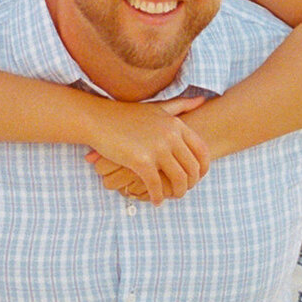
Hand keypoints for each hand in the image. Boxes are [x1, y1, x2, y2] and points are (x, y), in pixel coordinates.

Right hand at [81, 97, 209, 203]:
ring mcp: (156, 148)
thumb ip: (180, 105)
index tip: (197, 177)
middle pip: (192, 168)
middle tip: (182, 190)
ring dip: (177, 192)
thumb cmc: (126, 115)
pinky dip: (158, 197)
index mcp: (176, 125)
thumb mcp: (157, 108)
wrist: (98, 119)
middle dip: (190, 183)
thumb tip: (202, 101)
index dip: (203, 168)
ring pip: (178, 179)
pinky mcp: (141, 161)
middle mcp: (170, 136)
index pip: (202, 151)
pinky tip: (155, 201)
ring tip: (170, 196)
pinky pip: (157, 186)